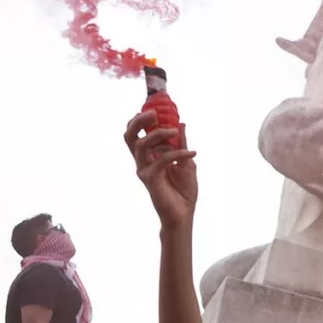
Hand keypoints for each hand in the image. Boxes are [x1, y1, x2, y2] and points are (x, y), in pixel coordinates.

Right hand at [124, 112, 197, 227]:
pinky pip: (161, 160)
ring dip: (158, 134)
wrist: (184, 213)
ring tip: (174, 132)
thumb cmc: (183, 190)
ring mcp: (144, 170)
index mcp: (150, 156)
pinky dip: (178, 153)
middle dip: (138, 122)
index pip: (136, 134)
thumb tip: (181, 123)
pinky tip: (193, 153)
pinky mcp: (150, 179)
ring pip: (141, 145)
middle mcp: (143, 161)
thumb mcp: (186, 162)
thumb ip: (181, 143)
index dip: (139, 120)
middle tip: (153, 113)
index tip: (154, 109)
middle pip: (129, 137)